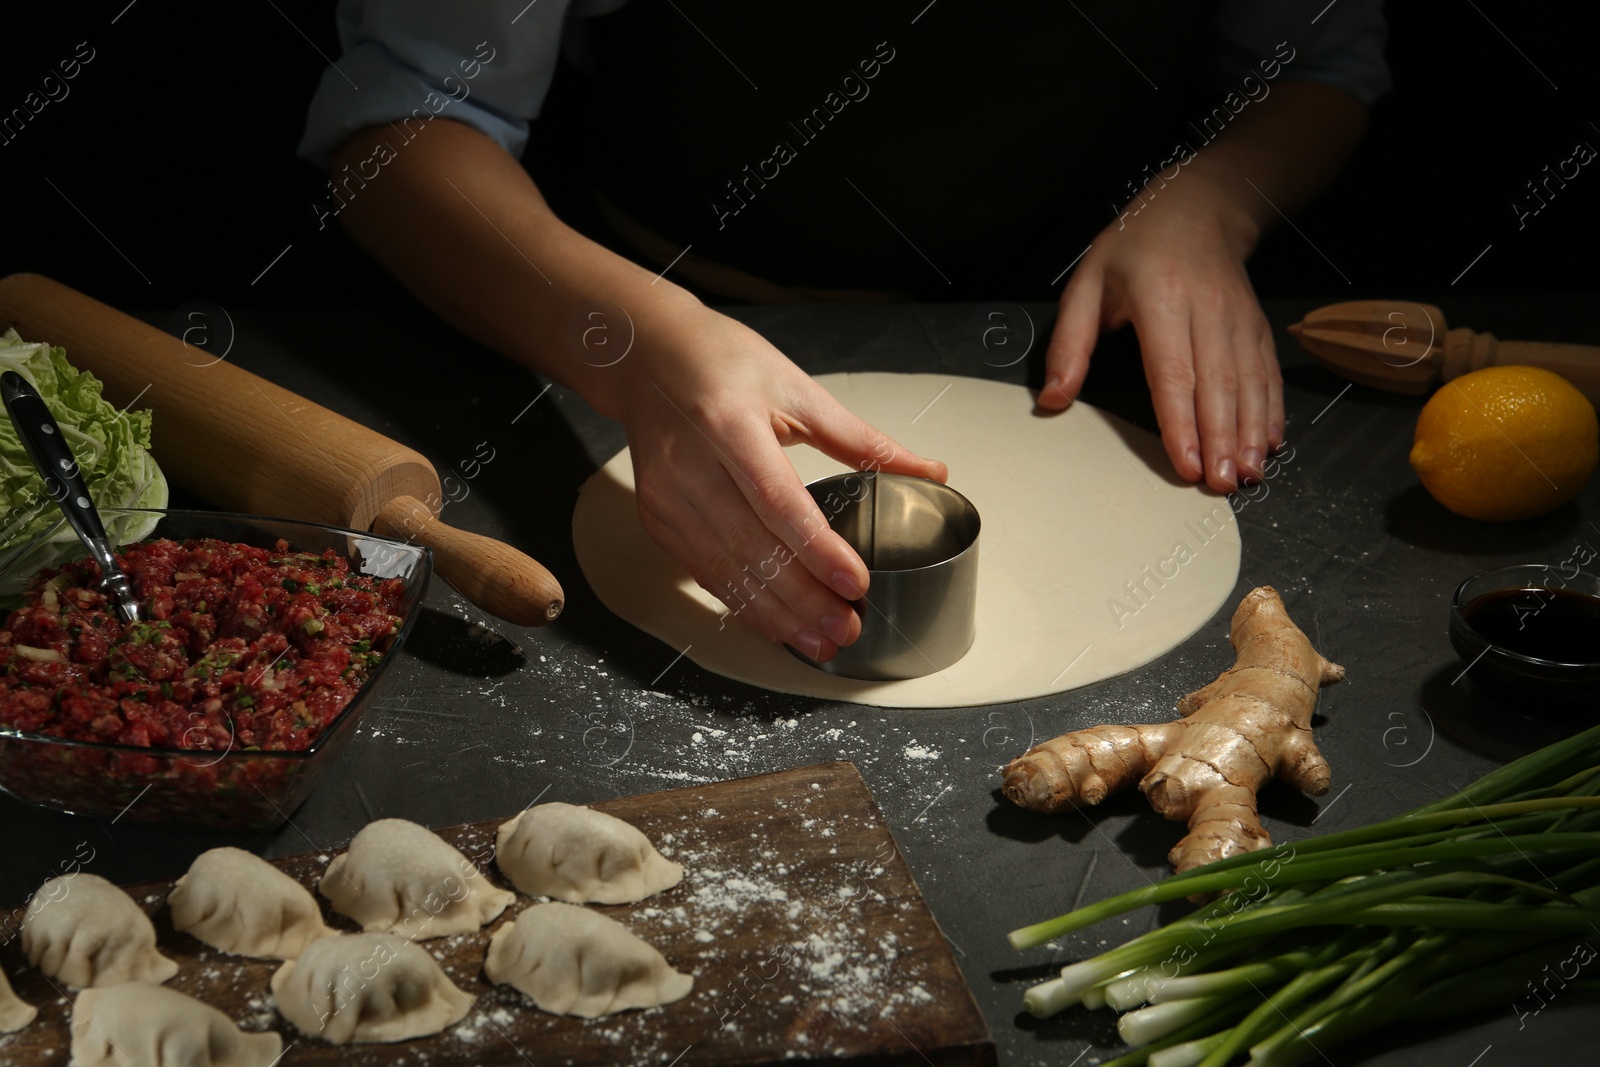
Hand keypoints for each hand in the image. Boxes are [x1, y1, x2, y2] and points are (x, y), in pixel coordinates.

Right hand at [613, 307, 946, 660]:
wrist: (646, 356)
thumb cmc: (720, 362)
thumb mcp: (796, 386)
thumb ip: (860, 439)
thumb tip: (928, 471)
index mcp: (729, 424)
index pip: (777, 501)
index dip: (817, 549)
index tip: (854, 583)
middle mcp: (690, 465)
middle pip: (752, 547)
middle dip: (803, 597)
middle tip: (846, 626)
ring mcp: (667, 497)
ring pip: (725, 571)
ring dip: (775, 614)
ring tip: (819, 640)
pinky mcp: (656, 518)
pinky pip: (703, 572)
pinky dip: (742, 602)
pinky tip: (776, 622)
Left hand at [1039, 172, 1283, 490]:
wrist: (1198, 205)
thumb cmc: (1135, 247)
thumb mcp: (1088, 282)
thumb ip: (1070, 343)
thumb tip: (1053, 399)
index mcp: (1161, 298)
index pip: (1172, 371)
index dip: (1181, 421)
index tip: (1187, 462)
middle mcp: (1207, 310)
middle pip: (1217, 385)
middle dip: (1221, 440)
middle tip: (1220, 484)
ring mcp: (1237, 318)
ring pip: (1248, 383)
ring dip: (1249, 433)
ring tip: (1247, 474)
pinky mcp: (1255, 327)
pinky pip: (1266, 374)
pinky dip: (1270, 411)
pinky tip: (1269, 443)